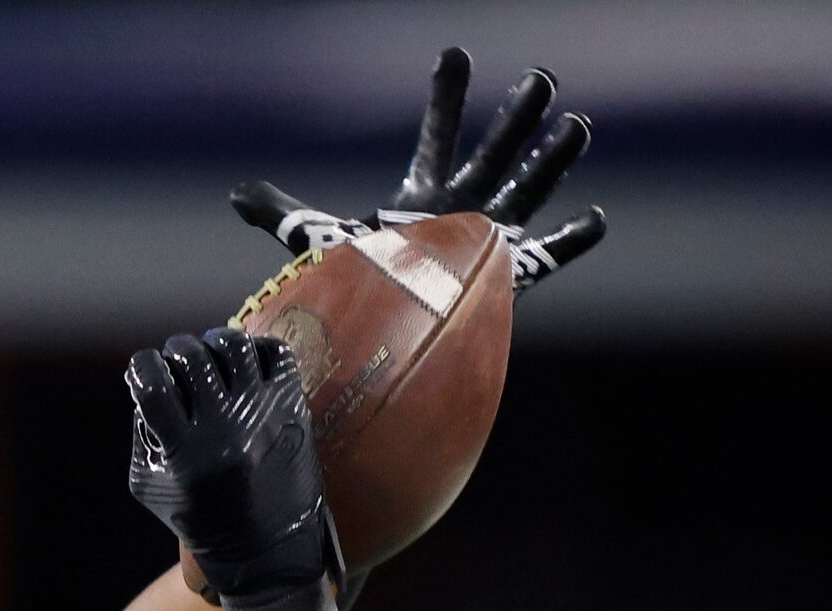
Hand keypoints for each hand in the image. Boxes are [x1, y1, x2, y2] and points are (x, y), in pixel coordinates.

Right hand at [125, 327, 336, 603]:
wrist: (266, 552)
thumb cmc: (200, 519)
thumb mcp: (152, 485)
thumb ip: (144, 432)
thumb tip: (147, 379)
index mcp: (185, 452)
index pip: (153, 385)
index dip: (141, 367)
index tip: (143, 370)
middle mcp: (225, 429)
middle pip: (192, 357)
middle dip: (176, 350)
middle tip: (177, 360)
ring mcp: (263, 416)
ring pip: (235, 346)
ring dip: (214, 341)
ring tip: (210, 354)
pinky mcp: (293, 410)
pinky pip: (275, 353)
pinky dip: (256, 349)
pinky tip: (244, 365)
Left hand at [231, 46, 604, 293]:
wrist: (376, 337)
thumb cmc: (352, 287)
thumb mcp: (318, 239)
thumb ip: (283, 213)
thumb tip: (235, 196)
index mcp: (421, 195)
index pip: (437, 134)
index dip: (446, 95)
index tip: (454, 53)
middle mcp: (460, 210)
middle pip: (493, 151)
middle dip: (516, 115)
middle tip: (542, 78)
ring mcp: (487, 239)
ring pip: (528, 189)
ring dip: (553, 159)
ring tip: (578, 125)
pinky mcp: (506, 274)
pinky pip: (549, 256)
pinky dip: (572, 241)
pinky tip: (596, 218)